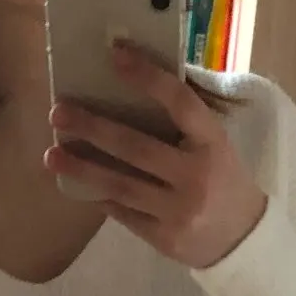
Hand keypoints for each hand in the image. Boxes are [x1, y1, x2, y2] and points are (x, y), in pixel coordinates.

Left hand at [46, 46, 267, 270]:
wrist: (243, 240)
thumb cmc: (223, 179)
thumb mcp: (215, 143)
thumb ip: (186, 117)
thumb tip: (142, 76)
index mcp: (213, 143)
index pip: (179, 102)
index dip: (147, 77)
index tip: (114, 54)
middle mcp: (196, 176)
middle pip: (136, 147)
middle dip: (93, 128)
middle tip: (58, 112)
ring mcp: (179, 211)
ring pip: (121, 185)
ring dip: (81, 169)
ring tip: (51, 156)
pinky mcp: (164, 238)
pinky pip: (123, 213)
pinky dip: (98, 196)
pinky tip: (75, 183)